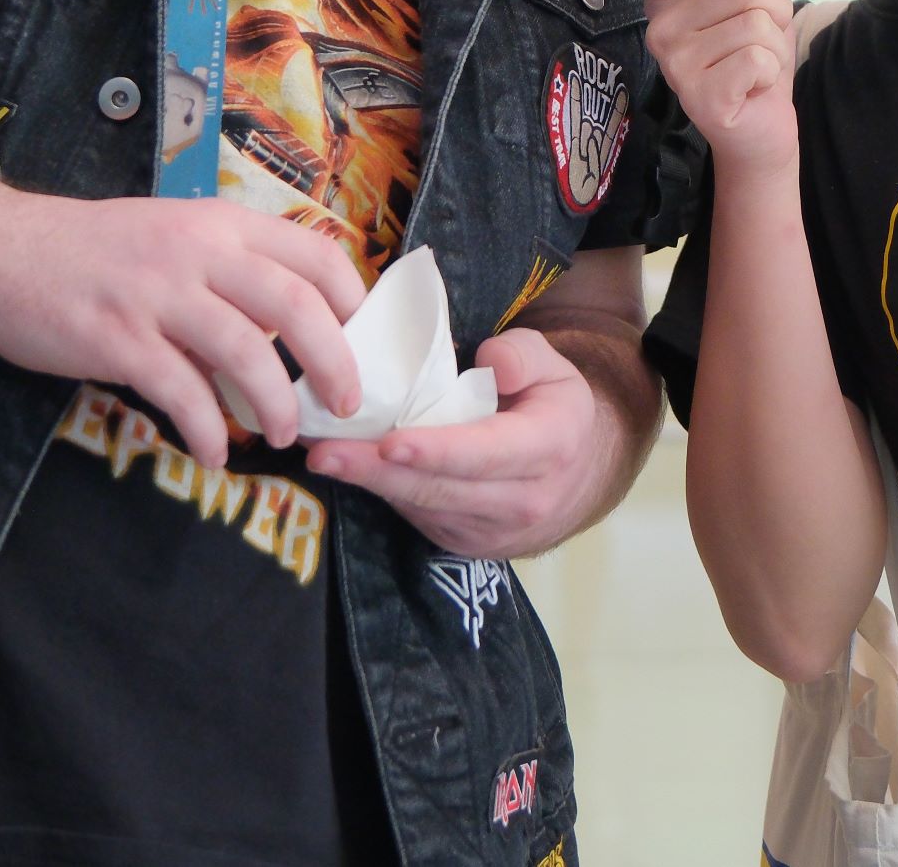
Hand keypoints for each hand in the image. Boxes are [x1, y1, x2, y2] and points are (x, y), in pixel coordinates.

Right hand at [0, 191, 365, 467]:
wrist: (1, 249)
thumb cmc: (94, 250)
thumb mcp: (173, 237)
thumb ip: (227, 273)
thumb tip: (287, 330)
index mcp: (219, 224)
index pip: (315, 252)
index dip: (351, 301)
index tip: (362, 343)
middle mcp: (197, 251)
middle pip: (296, 304)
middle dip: (333, 362)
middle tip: (344, 405)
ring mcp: (157, 294)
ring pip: (246, 350)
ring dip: (274, 404)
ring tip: (279, 436)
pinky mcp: (117, 338)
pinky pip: (181, 392)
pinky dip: (207, 430)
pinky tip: (213, 453)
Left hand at [307, 330, 604, 558]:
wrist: (576, 478)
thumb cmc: (552, 407)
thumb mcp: (554, 367)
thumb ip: (523, 354)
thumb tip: (489, 362)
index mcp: (550, 447)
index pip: (489, 453)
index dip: (439, 451)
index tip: (391, 444)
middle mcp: (522, 500)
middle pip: (440, 488)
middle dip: (377, 472)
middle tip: (324, 453)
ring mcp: (489, 529)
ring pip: (421, 506)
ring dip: (367, 484)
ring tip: (321, 456)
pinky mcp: (462, 542)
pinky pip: (417, 515)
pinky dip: (380, 491)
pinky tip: (344, 467)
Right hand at [638, 0, 796, 169]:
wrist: (758, 132)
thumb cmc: (751, 63)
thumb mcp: (756, 2)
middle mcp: (660, 27)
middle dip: (772, 9)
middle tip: (761, 40)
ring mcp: (675, 64)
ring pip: (754, 23)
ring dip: (773, 45)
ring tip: (755, 67)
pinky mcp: (699, 96)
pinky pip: (757, 58)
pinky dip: (769, 71)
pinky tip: (752, 88)